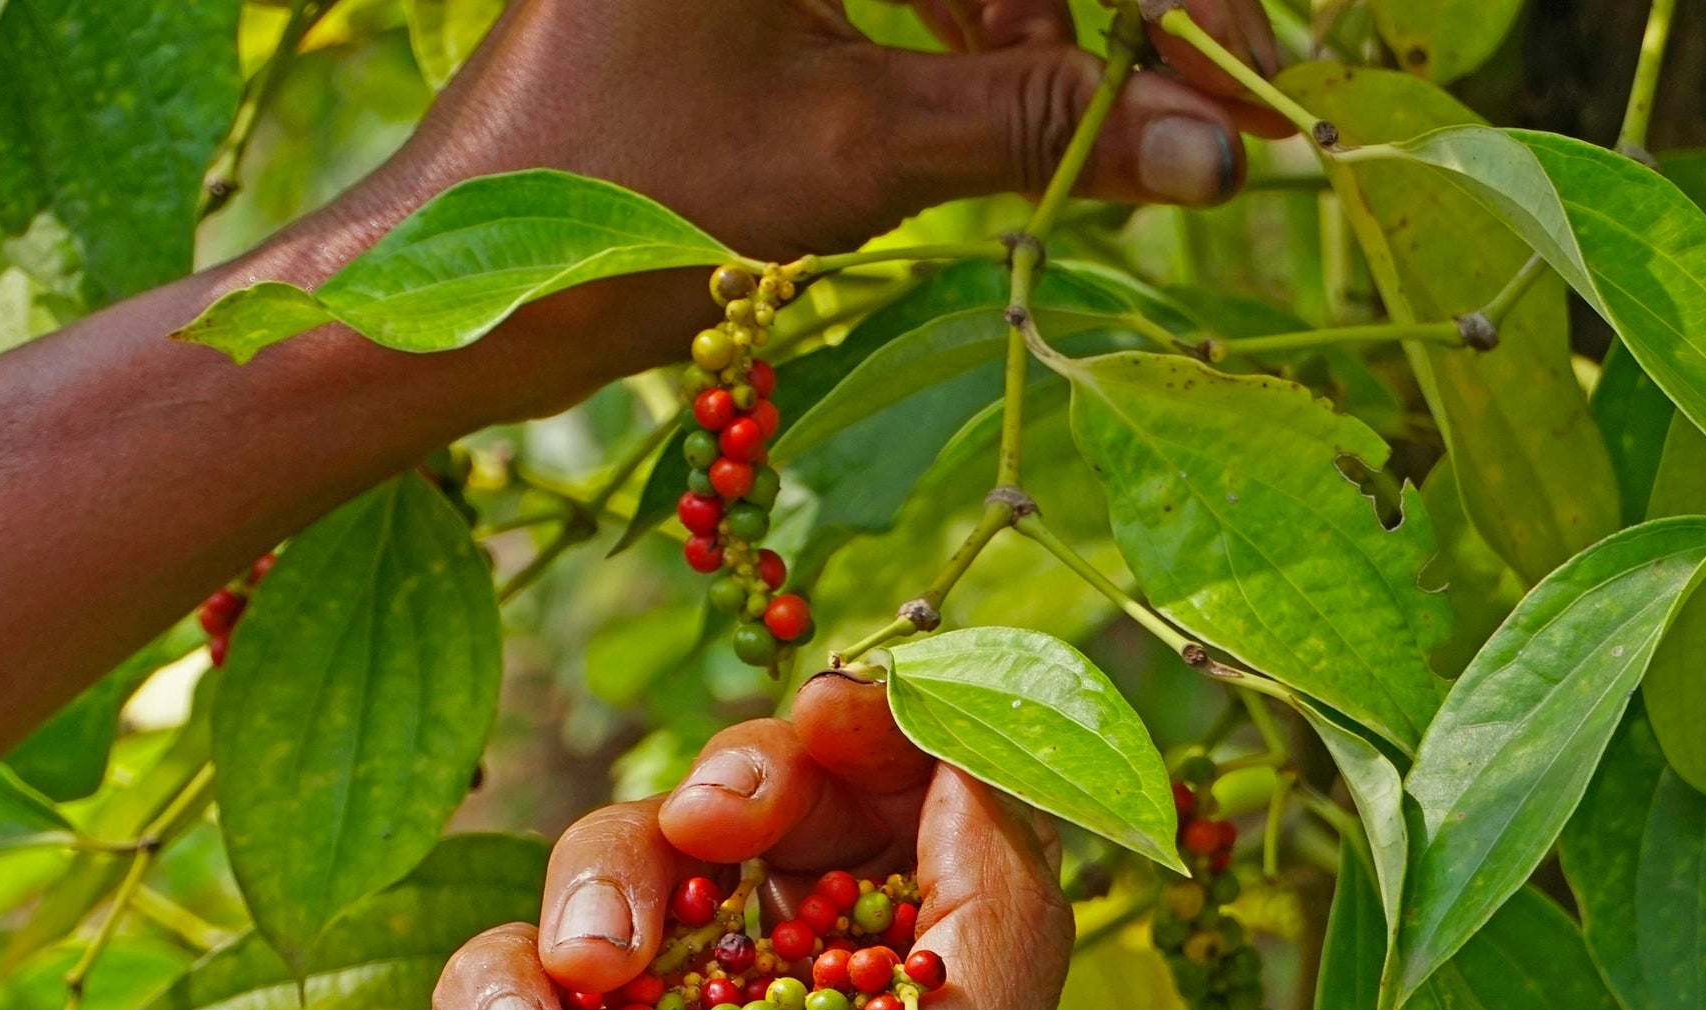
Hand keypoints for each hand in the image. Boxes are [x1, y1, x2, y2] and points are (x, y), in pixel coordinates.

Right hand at [338, 676, 1071, 1009]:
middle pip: (791, 832)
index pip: (936, 853)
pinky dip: (513, 990)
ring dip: (617, 886)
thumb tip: (1002, 762)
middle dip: (759, 790)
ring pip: (641, 866)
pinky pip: (520, 956)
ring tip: (601, 974)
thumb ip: (1002, 923)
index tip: (850, 703)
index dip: (902, 759)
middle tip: (729, 815)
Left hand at [394, 0, 1284, 247]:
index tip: (1244, 79)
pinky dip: (968, 39)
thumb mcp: (850, 154)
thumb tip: (1213, 155)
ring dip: (1043, 40)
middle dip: (1104, 22)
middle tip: (1200, 123)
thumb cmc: (621, 209)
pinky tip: (1020, 117)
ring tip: (1103, 148)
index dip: (1153, 0)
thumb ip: (1035, 128)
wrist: (460, 285)